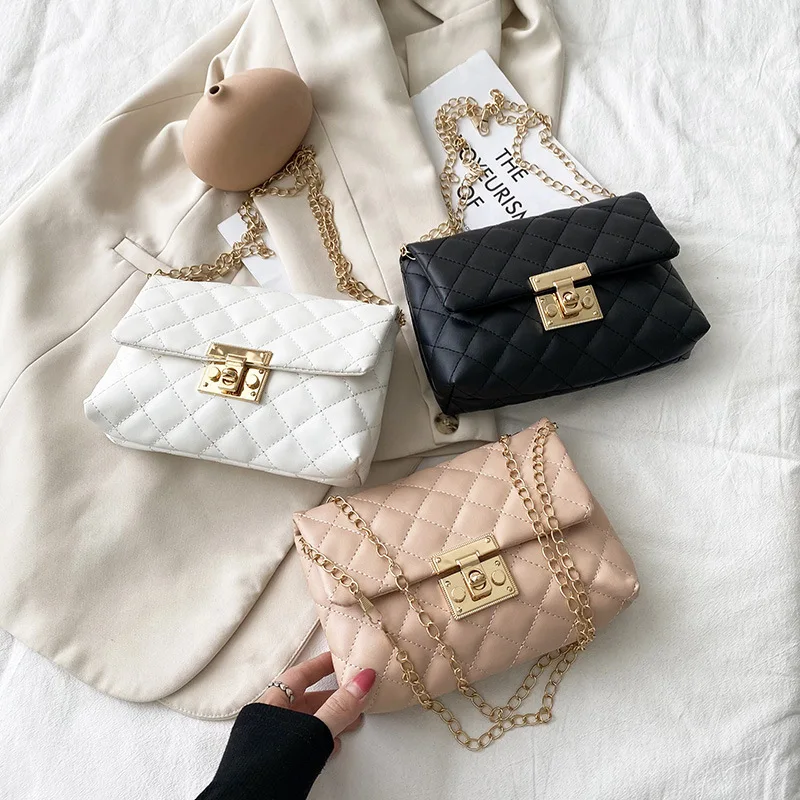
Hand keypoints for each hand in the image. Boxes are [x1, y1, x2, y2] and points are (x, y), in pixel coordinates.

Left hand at [257, 651, 375, 753]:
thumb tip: (362, 680)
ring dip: (329, 721)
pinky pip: (301, 744)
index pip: (299, 674)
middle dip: (333, 698)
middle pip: (305, 700)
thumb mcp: (311, 732)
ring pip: (305, 724)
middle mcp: (267, 720)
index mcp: (269, 704)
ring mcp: (269, 743)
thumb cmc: (268, 770)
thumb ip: (339, 708)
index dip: (321, 665)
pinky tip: (330, 747)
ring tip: (351, 722)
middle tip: (355, 693)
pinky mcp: (276, 764)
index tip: (340, 657)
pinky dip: (319, 741)